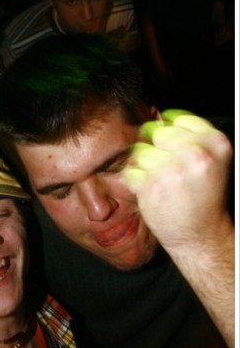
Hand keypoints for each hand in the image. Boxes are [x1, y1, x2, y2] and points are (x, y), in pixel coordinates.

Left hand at [124, 110, 233, 347]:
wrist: (200, 235)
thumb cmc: (202, 195)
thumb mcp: (210, 159)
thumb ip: (188, 135)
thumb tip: (154, 113)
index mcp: (215, 142)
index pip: (178, 118)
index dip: (172, 135)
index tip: (176, 152)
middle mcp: (196, 152)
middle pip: (158, 133)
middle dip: (158, 150)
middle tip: (169, 172)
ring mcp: (172, 169)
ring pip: (142, 152)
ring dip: (146, 168)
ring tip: (163, 184)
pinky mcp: (151, 185)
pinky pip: (131, 171)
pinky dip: (137, 183)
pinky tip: (154, 193)